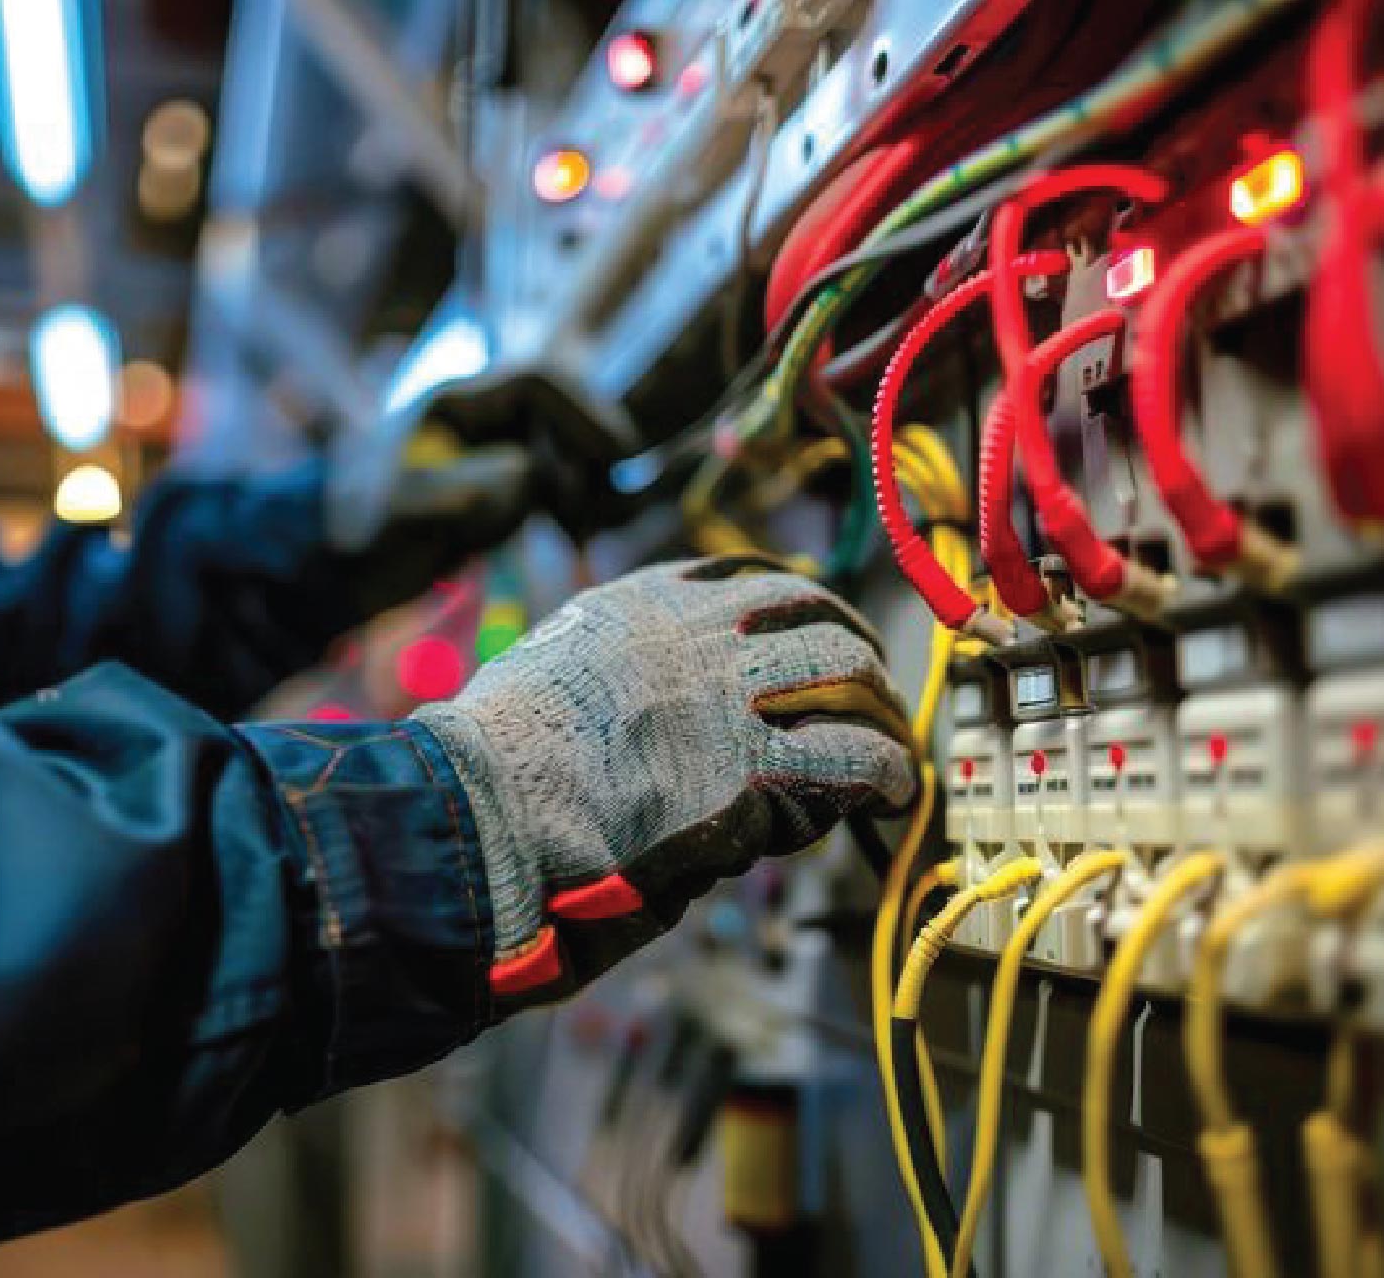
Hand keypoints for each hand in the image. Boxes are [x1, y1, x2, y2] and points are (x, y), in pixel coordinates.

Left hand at [326, 366, 636, 617]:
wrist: (335, 575)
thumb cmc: (361, 538)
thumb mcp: (411, 514)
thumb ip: (473, 486)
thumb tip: (528, 474)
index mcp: (451, 401)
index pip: (537, 382)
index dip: (583, 412)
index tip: (617, 454)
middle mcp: (475, 416)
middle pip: (560, 410)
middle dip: (588, 452)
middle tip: (601, 504)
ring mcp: (488, 449)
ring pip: (564, 447)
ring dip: (584, 483)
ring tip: (580, 532)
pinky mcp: (496, 485)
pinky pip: (554, 480)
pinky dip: (571, 504)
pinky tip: (573, 537)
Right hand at [413, 555, 917, 1008]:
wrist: (488, 807)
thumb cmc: (490, 762)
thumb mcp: (543, 668)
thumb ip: (601, 667)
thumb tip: (630, 702)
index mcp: (637, 604)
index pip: (739, 577)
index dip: (789, 602)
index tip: (807, 623)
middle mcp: (694, 634)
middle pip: (808, 608)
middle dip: (848, 641)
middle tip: (866, 679)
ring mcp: (730, 697)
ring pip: (844, 668)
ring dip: (877, 699)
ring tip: (888, 733)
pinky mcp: (753, 771)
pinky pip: (853, 757)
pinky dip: (887, 769)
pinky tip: (894, 789)